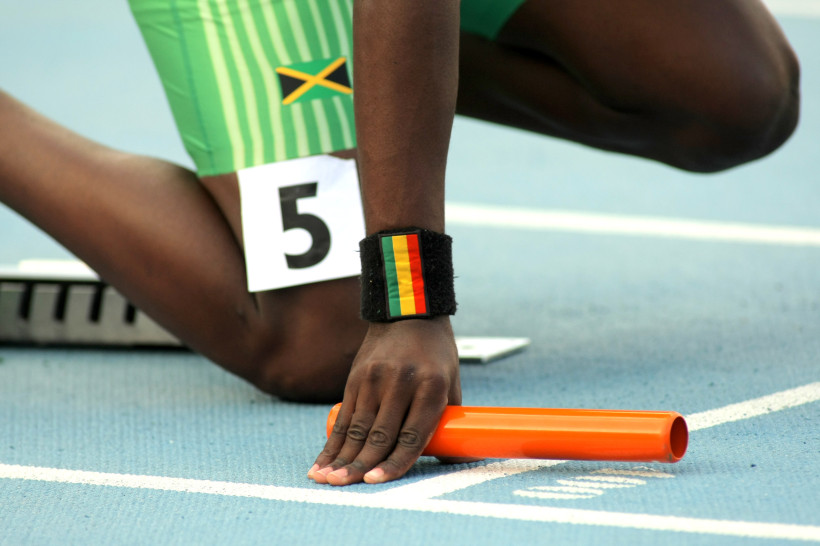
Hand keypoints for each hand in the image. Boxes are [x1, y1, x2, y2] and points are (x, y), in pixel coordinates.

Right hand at [308, 316, 460, 484]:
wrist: (408, 311)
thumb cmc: (436, 353)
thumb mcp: (451, 380)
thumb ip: (449, 419)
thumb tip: (458, 458)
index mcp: (431, 387)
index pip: (412, 434)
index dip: (394, 462)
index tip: (376, 481)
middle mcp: (401, 383)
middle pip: (379, 434)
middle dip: (360, 465)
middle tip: (345, 487)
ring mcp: (375, 379)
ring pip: (357, 428)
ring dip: (341, 458)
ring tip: (327, 481)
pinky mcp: (356, 378)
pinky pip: (344, 416)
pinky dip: (332, 443)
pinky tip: (322, 461)